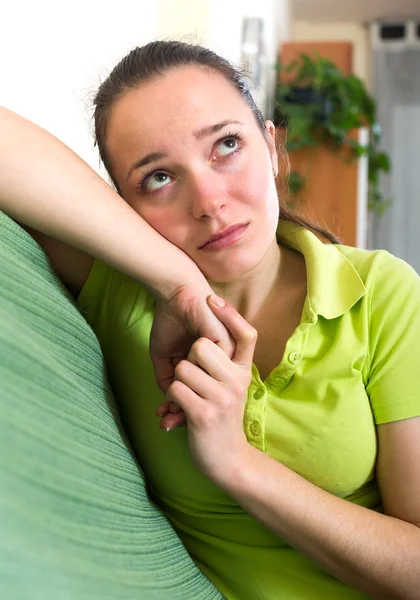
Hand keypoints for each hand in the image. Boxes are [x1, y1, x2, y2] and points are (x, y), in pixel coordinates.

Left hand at [158, 294, 256, 483]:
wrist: (227, 461)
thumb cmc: (221, 419)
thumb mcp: (230, 390)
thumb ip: (223, 367)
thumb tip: (204, 336)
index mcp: (244, 372)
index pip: (246, 334)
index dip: (230, 315)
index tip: (211, 300)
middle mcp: (237, 381)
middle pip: (203, 345)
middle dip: (189, 359)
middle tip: (193, 380)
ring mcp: (222, 397)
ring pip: (184, 367)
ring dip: (176, 383)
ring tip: (185, 400)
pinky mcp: (204, 413)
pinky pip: (175, 389)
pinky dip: (169, 400)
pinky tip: (176, 414)